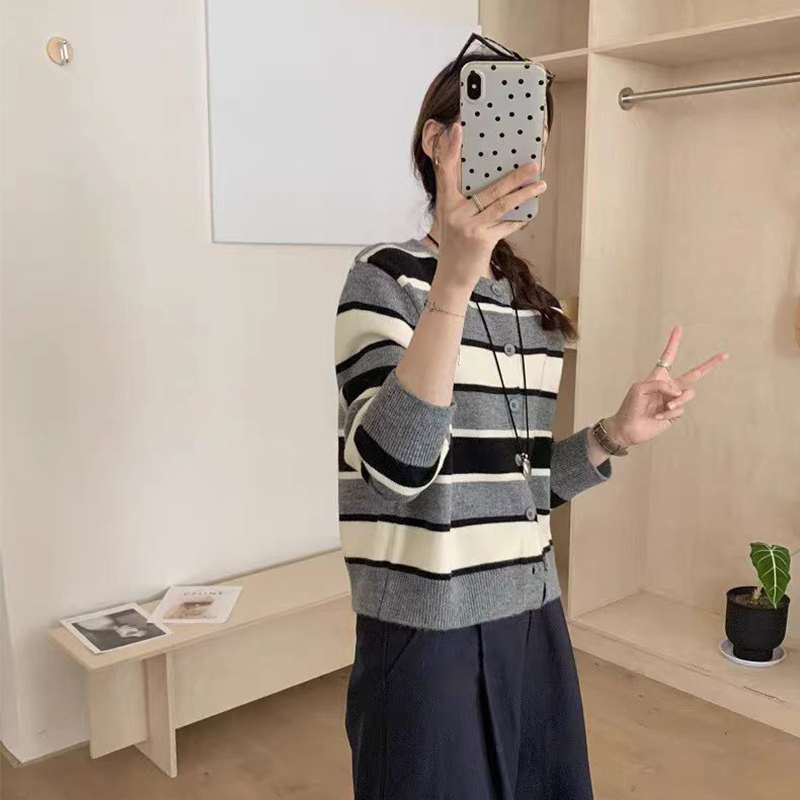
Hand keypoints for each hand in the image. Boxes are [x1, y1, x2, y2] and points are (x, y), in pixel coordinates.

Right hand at [430, 121, 546, 290]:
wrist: (452, 275)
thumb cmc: (455, 242)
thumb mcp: (452, 216)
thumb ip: (462, 196)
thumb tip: (490, 176)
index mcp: (446, 202)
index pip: (446, 170)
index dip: (450, 149)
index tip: (458, 129)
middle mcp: (455, 212)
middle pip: (489, 188)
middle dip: (514, 176)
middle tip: (534, 163)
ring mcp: (469, 227)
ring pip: (502, 204)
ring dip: (524, 193)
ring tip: (541, 184)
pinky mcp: (482, 240)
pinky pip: (507, 225)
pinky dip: (519, 218)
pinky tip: (530, 211)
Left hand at [603, 325, 728, 447]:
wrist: (628, 428)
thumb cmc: (630, 406)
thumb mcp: (640, 389)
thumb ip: (660, 384)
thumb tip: (678, 392)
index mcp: (659, 376)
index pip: (668, 357)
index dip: (674, 342)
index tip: (678, 328)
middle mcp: (669, 386)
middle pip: (694, 374)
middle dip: (710, 364)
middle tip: (725, 354)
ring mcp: (673, 400)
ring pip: (688, 395)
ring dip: (678, 401)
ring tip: (665, 408)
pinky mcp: (675, 413)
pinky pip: (681, 409)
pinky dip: (669, 413)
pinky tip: (657, 417)